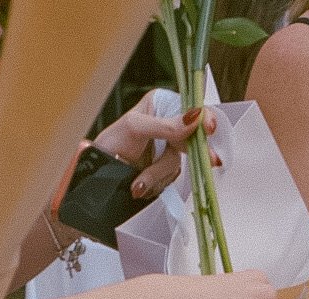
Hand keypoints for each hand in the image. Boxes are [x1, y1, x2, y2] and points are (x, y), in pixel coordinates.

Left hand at [93, 92, 218, 202]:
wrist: (96, 174)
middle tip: (212, 161)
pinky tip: (139, 185)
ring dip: (158, 175)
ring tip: (138, 182)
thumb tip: (195, 117)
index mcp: (162, 104)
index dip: (204, 119)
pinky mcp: (164, 170)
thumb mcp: (137, 127)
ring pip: (178, 163)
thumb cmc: (110, 142)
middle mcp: (168, 124)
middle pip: (191, 139)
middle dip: (193, 153)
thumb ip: (167, 124)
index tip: (209, 128)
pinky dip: (155, 184)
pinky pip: (170, 178)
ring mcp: (167, 149)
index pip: (191, 109)